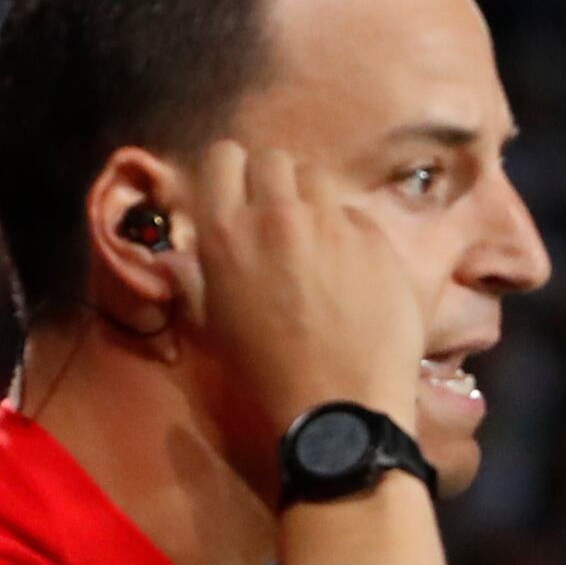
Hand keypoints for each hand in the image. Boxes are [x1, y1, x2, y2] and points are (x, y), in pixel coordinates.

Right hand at [168, 137, 430, 454]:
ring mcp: (331, 223)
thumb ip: (199, 273)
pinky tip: (354, 274)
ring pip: (318, 179)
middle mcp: (277, 214)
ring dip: (313, 203)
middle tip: (282, 224)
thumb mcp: (213, 322)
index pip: (223, 156)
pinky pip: (356, 216)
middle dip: (275, 184)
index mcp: (225, 232)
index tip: (242, 198)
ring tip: (319, 245)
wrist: (339, 408)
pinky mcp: (376, 239)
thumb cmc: (264, 374)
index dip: (234, 174)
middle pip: (274, 159)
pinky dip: (351, 234)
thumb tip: (188, 252)